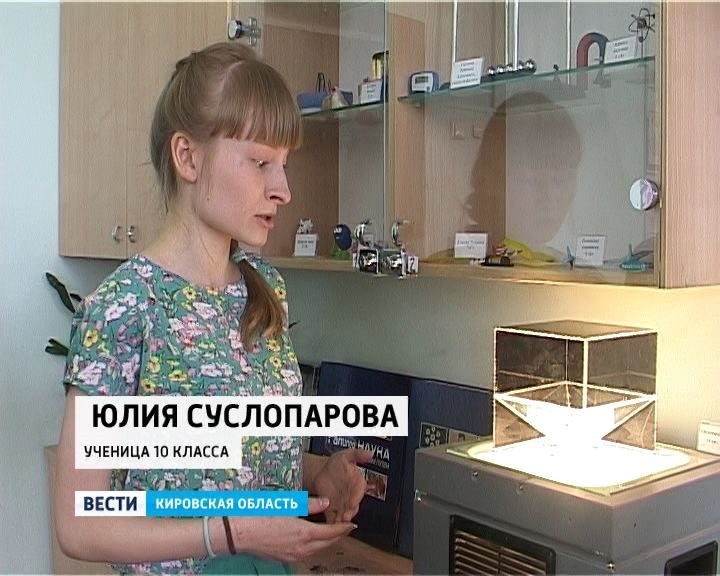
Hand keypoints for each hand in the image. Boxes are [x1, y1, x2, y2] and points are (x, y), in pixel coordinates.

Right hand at [231, 497, 352, 562]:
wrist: (238, 533)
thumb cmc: (259, 516)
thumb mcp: (286, 505)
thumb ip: (309, 504)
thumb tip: (326, 502)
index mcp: (303, 533)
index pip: (331, 533)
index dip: (343, 528)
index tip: (352, 523)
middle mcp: (301, 548)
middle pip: (327, 544)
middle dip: (338, 535)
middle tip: (345, 526)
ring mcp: (293, 555)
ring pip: (318, 549)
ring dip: (327, 541)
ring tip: (332, 531)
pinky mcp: (285, 558)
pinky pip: (307, 553)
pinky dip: (315, 545)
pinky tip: (313, 537)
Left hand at [313, 448, 372, 523]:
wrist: (323, 472)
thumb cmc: (336, 464)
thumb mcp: (347, 455)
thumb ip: (358, 454)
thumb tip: (370, 453)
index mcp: (358, 483)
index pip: (359, 491)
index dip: (356, 498)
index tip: (353, 502)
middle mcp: (352, 495)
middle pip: (352, 505)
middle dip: (349, 511)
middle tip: (345, 516)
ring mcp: (342, 503)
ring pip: (344, 513)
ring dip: (341, 518)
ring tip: (338, 522)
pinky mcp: (332, 508)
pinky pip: (334, 517)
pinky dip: (332, 522)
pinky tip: (330, 524)